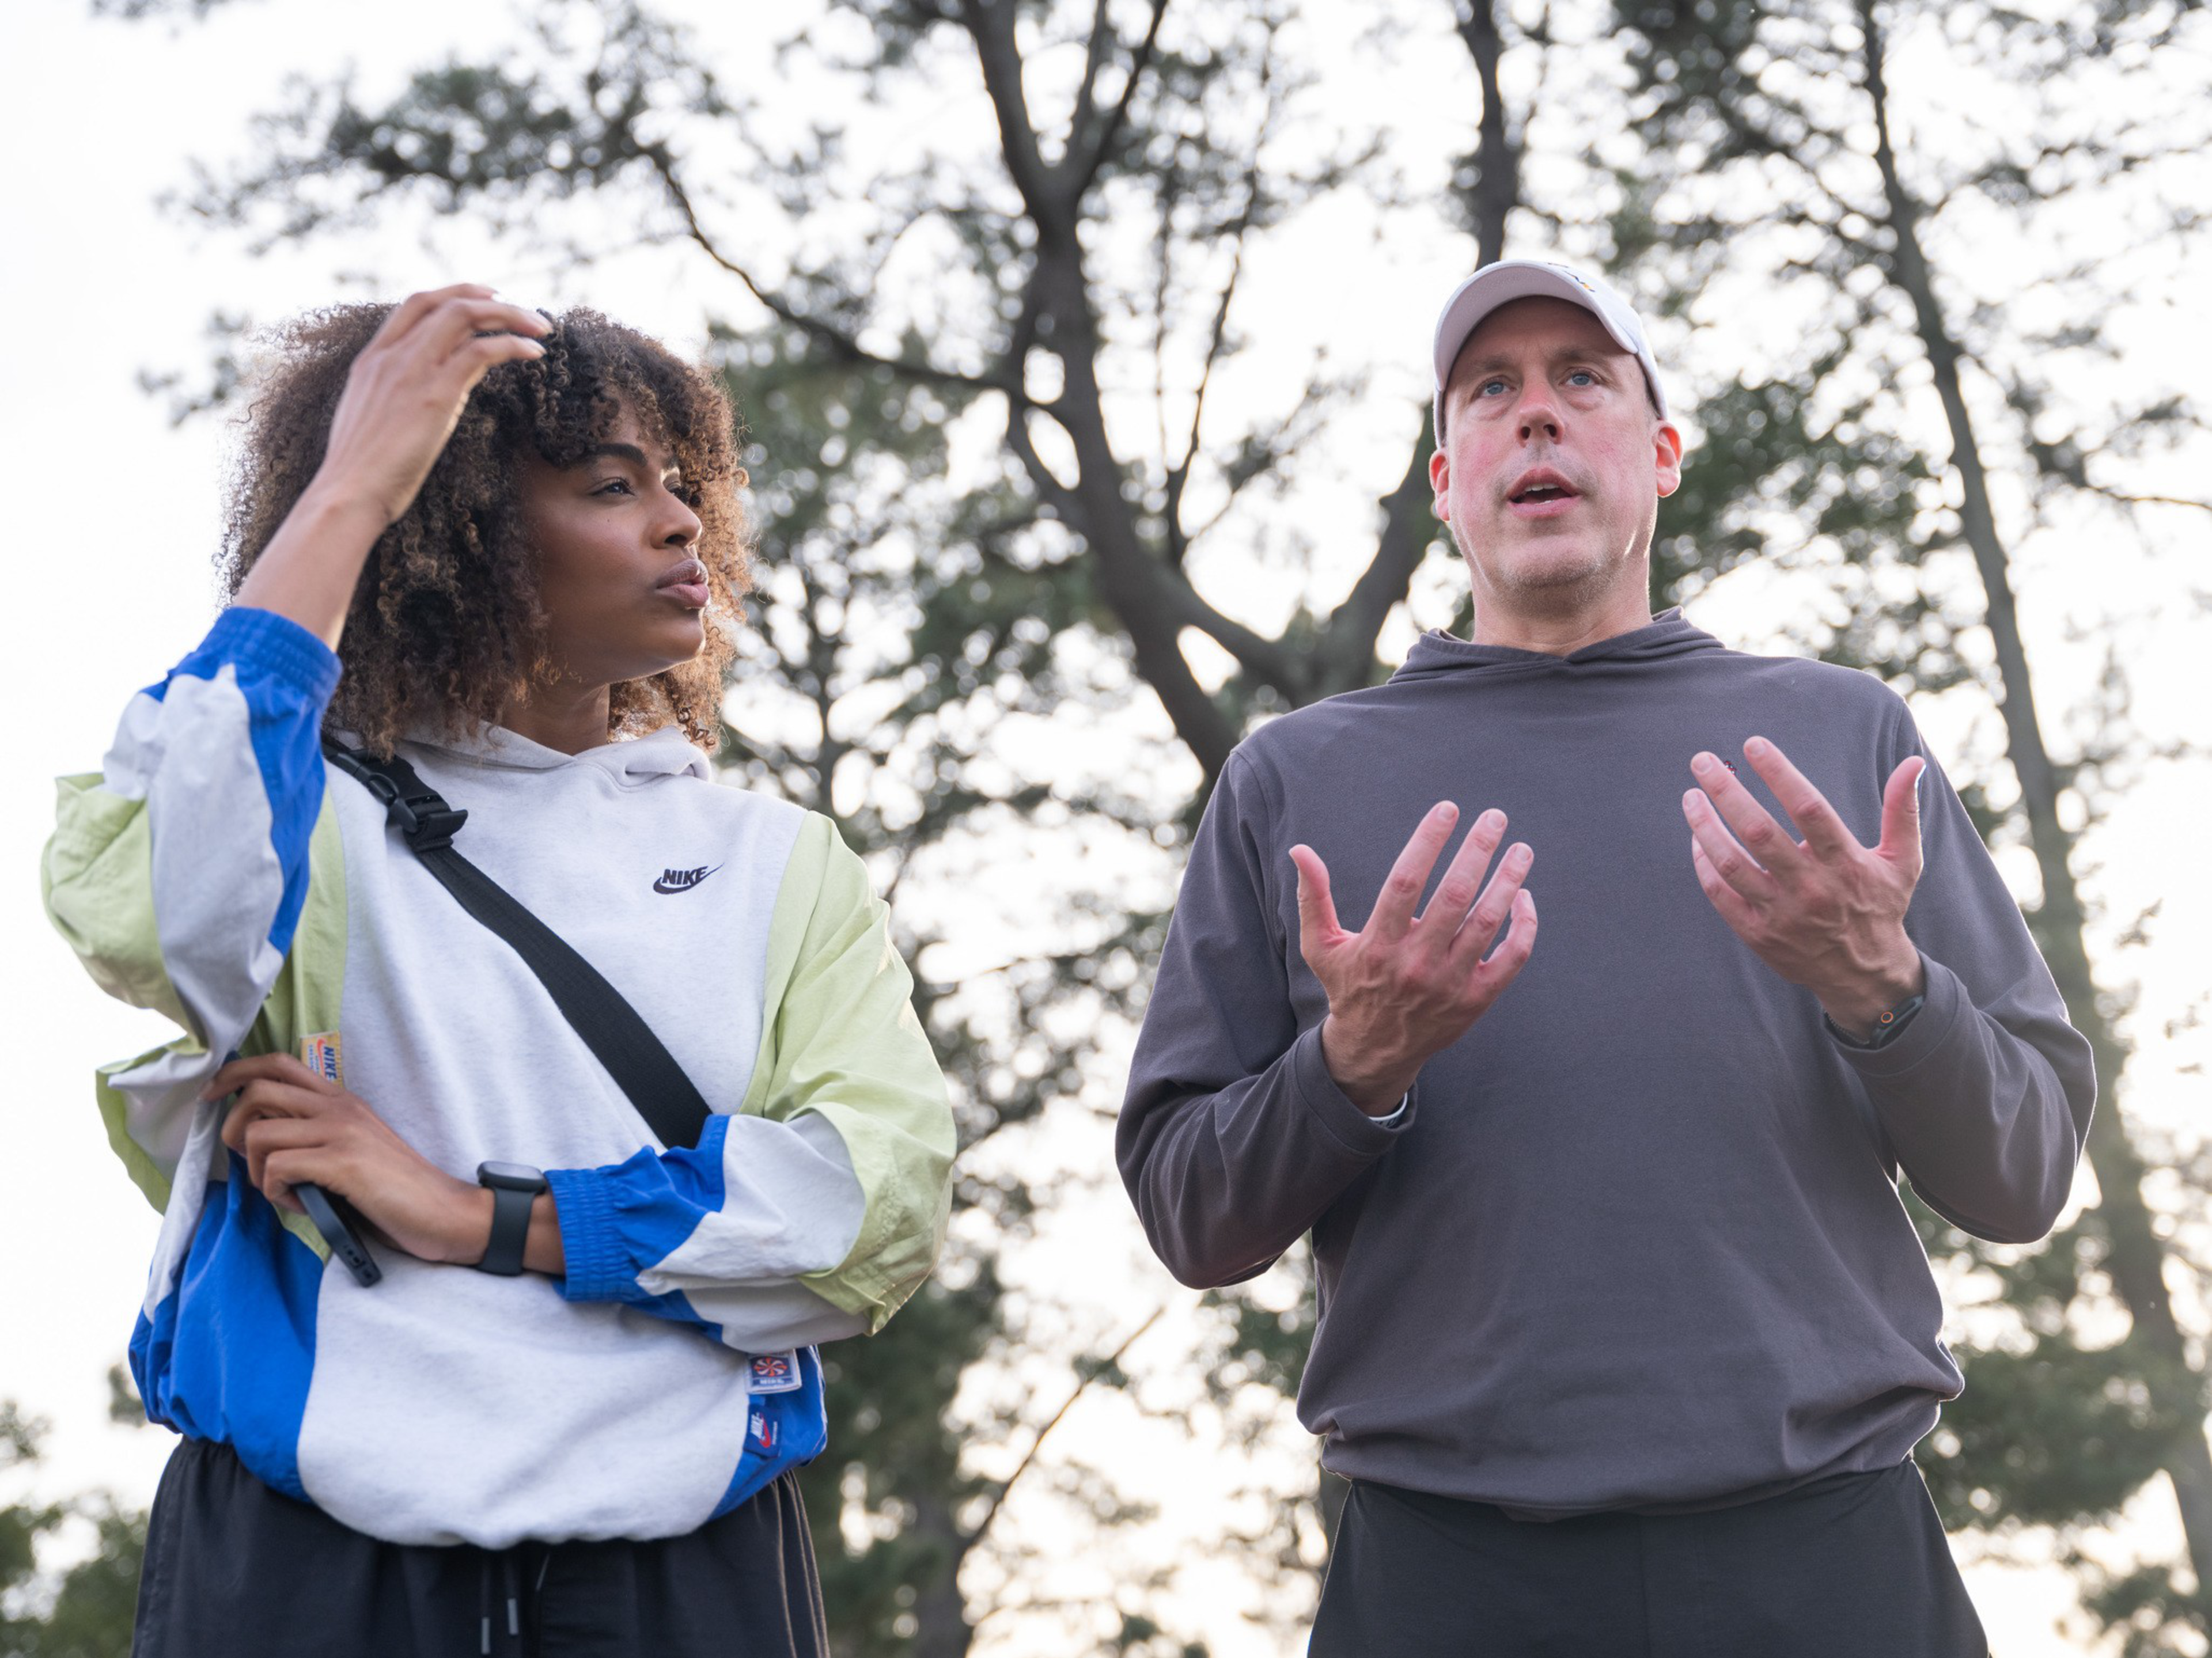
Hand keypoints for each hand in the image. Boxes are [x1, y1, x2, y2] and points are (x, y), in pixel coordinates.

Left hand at [209, 1054, 493, 1265]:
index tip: (213, 1097)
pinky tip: (302, 1204)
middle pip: (257, 1089)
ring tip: (281, 1190)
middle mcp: (339, 1107)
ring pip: (258, 1133)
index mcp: (341, 1100)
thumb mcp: (353, 1147)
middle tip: (241, 1157)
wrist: (442, 1211)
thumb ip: (315, 1135)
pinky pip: (276, 1168)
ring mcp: (341, 1132)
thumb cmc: (395, 1189)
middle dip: (231, 1126)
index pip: (278, 1063)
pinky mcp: (342, 1163)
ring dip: (254, 1170)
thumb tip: (264, 1141)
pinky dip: (276, 1193)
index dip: (234, 1073)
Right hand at [308, 284, 550, 529]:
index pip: (415, 306)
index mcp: (372, 359)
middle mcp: (391, 356)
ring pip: (464, 317)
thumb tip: (452, 381)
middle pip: (445, 303)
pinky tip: (535, 353)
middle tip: (526, 312)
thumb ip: (410, 391)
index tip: (487, 298)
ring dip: (510, 316)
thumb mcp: (379, 418)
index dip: (454, 294)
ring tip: (541, 329)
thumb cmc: (363, 470)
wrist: (347, 494)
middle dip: (491, 301)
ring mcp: (411, 371)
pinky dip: (512, 345)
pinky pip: (480, 352)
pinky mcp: (435, 394)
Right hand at [1291, 803, 1537, 1114]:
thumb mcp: (1321, 947)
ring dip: (1508, 881)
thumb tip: (1300, 850)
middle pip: (1453, 896)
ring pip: (1487, 922)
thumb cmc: (1349, 986)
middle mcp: (1416, 963)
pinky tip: (1524, 897)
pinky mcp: (1476, 999)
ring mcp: (1450, 983)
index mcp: (1378, 945)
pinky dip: (1524, 926)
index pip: (1405, 881)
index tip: (1447, 809)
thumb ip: (1313, 897)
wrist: (1375, 1051)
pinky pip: (1512, 958)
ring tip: (1521, 850)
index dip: (1427, 841)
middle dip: (1477, 850)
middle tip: (1495, 817)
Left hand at [1682, 736, 1926, 1037]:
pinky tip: (1697, 839)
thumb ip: (1902, 810)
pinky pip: (1721, 895)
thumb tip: (1912, 762)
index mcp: (1846, 863)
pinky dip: (1704, 865)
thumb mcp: (1903, 860)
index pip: (1808, 808)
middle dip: (1726, 792)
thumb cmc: (1880, 905)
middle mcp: (1811, 887)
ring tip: (1690, 797)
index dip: (1779, 773)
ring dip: (1704, 827)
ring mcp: (1781, 913)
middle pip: (1759, 832)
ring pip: (1731, 863)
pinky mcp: (1758, 934)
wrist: (1864, 974)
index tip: (1753, 745)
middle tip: (1701, 761)